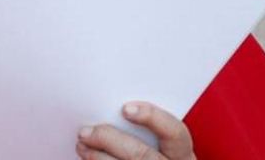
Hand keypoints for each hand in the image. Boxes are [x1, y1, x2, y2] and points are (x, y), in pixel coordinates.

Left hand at [76, 101, 194, 159]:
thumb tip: (112, 110)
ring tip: (82, 146)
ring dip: (97, 158)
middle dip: (109, 139)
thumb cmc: (150, 155)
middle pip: (141, 155)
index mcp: (183, 156)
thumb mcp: (159, 145)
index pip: (176, 133)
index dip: (153, 118)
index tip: (126, 108)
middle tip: (85, 131)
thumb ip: (144, 131)